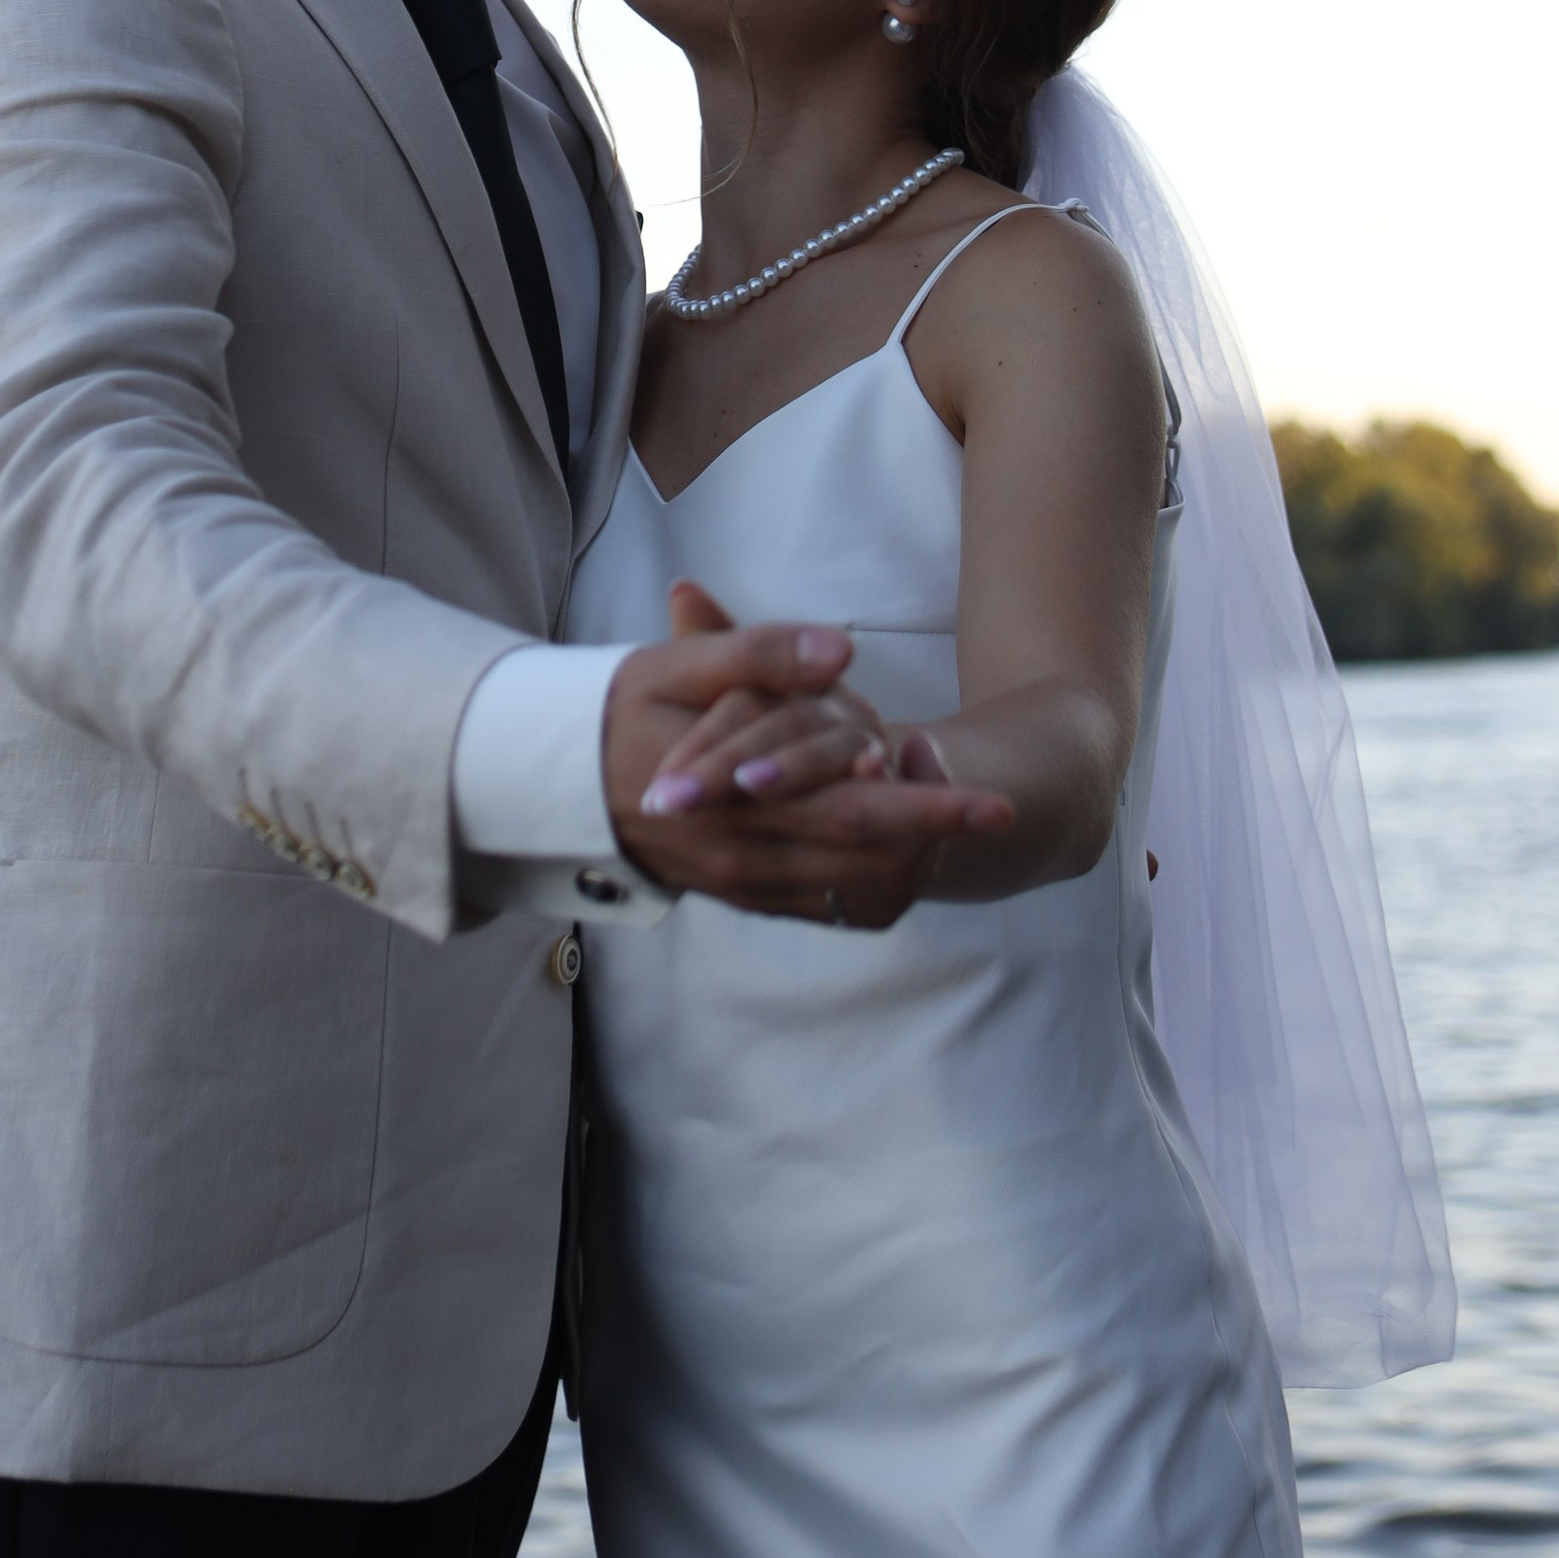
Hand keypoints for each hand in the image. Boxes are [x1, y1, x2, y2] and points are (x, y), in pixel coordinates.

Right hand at [609, 583, 1010, 924]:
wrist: (558, 782)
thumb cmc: (622, 711)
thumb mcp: (678, 667)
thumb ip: (760, 653)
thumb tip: (840, 651)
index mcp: (735, 804)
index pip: (853, 812)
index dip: (929, 808)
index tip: (994, 797)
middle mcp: (747, 861)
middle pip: (870, 863)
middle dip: (940, 836)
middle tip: (1001, 809)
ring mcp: (748, 888)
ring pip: (859, 893)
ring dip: (910, 856)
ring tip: (938, 801)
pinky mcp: (749, 899)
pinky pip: (833, 907)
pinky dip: (878, 878)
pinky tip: (898, 838)